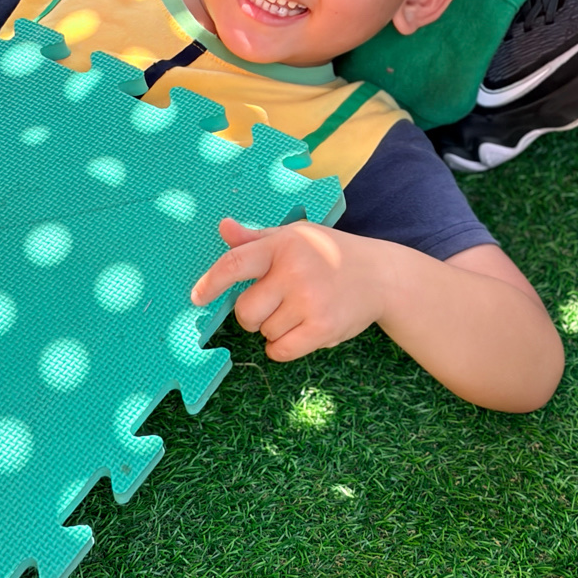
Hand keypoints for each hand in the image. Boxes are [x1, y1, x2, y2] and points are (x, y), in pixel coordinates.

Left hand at [192, 218, 385, 360]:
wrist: (380, 275)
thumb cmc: (328, 253)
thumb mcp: (294, 236)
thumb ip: (255, 238)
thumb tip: (223, 227)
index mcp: (283, 244)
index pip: (235, 264)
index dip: (210, 282)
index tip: (196, 297)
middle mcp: (294, 271)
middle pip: (245, 311)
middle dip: (253, 312)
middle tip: (277, 300)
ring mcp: (309, 301)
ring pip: (264, 332)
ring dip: (275, 327)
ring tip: (301, 308)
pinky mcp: (323, 328)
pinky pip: (281, 351)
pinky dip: (283, 347)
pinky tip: (301, 330)